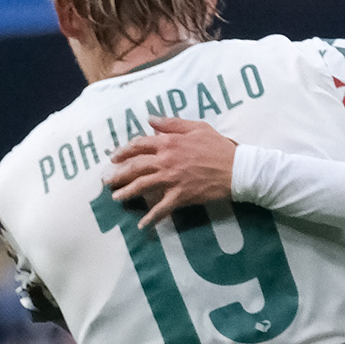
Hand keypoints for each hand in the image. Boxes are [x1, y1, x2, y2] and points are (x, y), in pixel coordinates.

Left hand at [109, 117, 236, 227]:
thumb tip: (150, 119)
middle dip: (118, 174)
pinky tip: (142, 224)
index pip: (139, 145)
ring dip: (127, 193)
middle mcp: (165, 161)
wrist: (238, 169)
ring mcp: (172, 180)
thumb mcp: (197, 127)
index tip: (113, 158)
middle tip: (107, 181)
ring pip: (142, 186)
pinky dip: (151, 217)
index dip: (123, 151)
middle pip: (135, 167)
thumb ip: (172, 123)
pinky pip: (162, 208)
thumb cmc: (219, 147)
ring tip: (116, 198)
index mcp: (168, 142)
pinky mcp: (181, 196)